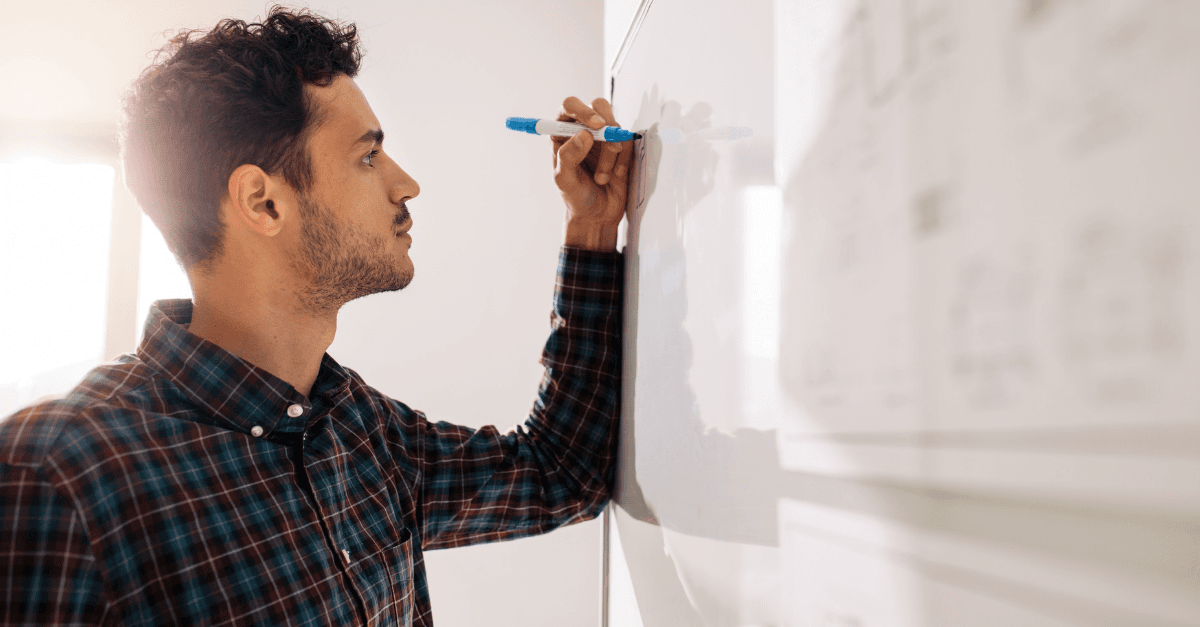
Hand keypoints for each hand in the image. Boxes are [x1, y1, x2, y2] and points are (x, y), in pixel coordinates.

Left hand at [552, 96, 633, 250]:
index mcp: (562, 133)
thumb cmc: (576, 197)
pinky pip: (628, 142)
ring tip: (602, 177)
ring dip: (611, 154)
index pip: (569, 106)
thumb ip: (568, 156)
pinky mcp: (621, 147)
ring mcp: (603, 137)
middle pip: (598, 106)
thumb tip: (584, 134)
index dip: (583, 110)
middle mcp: (583, 130)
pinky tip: (614, 175)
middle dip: (606, 122)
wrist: (598, 215)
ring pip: (615, 127)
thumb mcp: (564, 180)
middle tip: (609, 140)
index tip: (596, 125)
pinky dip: (622, 160)